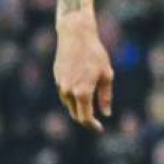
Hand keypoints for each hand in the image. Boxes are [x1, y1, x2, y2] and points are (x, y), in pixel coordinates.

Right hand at [54, 12, 112, 131]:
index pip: (85, 118)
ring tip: (89, 104)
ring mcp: (60, 84)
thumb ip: (105, 97)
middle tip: (96, 121)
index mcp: (82, 92)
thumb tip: (105, 114)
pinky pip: (65, 93)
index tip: (100, 129)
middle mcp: (68, 91)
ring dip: (78, 107)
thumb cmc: (95, 53)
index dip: (93, 126)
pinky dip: (72, 96)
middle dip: (85, 119)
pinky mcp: (56, 77)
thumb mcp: (106, 75)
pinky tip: (81, 88)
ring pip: (69, 104)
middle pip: (75, 114)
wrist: (75, 35)